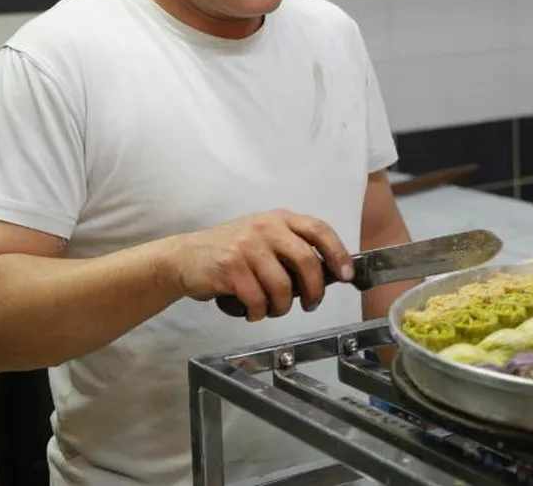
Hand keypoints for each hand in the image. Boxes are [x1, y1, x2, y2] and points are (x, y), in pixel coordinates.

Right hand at [171, 209, 353, 321]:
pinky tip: (253, 310)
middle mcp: (266, 228)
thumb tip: (327, 274)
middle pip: (307, 261)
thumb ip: (292, 249)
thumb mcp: (264, 238)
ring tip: (273, 309)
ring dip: (282, 307)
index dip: (338, 253)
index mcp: (279, 219)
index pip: (319, 230)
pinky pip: (258, 299)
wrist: (185, 257)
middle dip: (315, 290)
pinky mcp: (230, 267)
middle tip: (311, 304)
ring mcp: (247, 246)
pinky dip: (259, 312)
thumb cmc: (231, 252)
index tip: (346, 274)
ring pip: (283, 287)